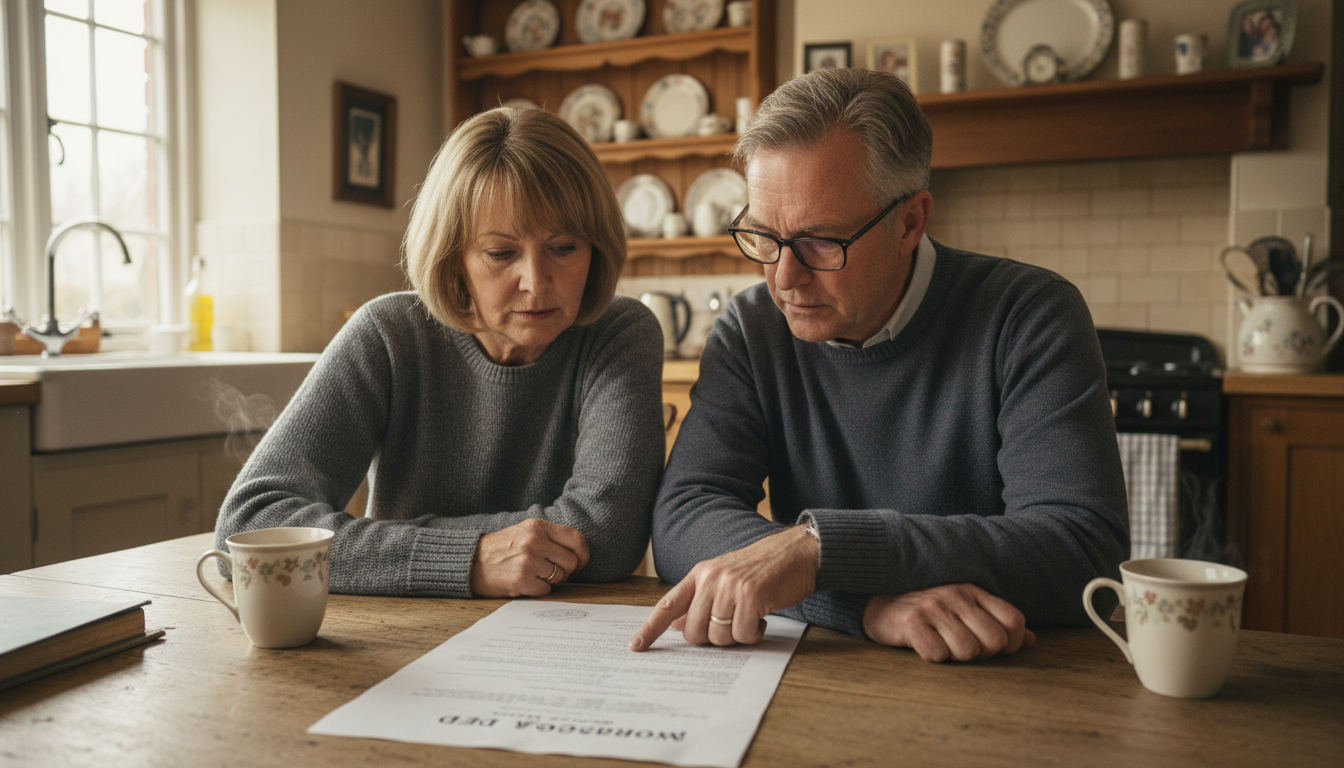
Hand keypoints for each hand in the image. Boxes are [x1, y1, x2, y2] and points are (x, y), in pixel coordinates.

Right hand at [470, 519, 589, 597]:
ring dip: (551, 581)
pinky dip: (538, 590)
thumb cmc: (501, 548)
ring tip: (534, 575)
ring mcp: (527, 561)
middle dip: (565, 571)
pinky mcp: (521, 580)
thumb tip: (578, 553)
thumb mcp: (524, 532)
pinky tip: (525, 583)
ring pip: (560, 577)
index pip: (575, 538)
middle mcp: (534, 541)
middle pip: (570, 561)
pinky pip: (546, 590)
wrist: (470, 561)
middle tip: (551, 572)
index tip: (580, 562)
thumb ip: (549, 538)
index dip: (583, 554)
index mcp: (537, 527)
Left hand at [629, 525, 817, 650]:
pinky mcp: (751, 596)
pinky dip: (754, 634)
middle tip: (731, 625)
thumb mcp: (723, 578)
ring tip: (750, 617)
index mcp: (700, 574)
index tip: (636, 646)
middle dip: (712, 638)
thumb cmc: (760, 570)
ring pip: (718, 636)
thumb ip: (699, 599)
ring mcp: (730, 587)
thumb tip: (676, 625)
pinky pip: (743, 635)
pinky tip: (762, 618)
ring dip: (736, 636)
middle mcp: (711, 579)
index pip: (668, 605)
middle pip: (694, 632)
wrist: (795, 553)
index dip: (650, 628)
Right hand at [862, 583, 1035, 661]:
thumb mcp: (965, 612)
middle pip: (995, 641)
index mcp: (974, 592)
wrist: (880, 605)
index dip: (1012, 643)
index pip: (1015, 622)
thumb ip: (997, 623)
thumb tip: (1032, 641)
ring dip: (955, 656)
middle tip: (961, 647)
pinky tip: (923, 645)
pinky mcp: (912, 622)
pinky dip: (932, 657)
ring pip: (968, 651)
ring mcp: (934, 607)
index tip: (994, 649)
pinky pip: (938, 654)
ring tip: (941, 644)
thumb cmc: (929, 614)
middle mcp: (956, 596)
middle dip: (983, 654)